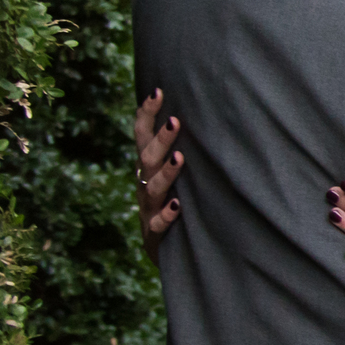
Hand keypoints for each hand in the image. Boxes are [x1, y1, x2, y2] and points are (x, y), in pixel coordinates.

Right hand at [133, 88, 182, 259]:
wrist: (163, 253)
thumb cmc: (173, 204)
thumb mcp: (174, 176)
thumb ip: (180, 150)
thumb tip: (203, 114)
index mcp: (147, 168)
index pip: (141, 136)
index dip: (146, 114)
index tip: (158, 91)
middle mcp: (144, 184)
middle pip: (147, 158)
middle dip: (160, 139)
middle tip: (176, 121)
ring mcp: (148, 208)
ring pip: (152, 187)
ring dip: (166, 172)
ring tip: (180, 158)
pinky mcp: (155, 234)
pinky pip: (158, 223)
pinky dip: (167, 214)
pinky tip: (178, 205)